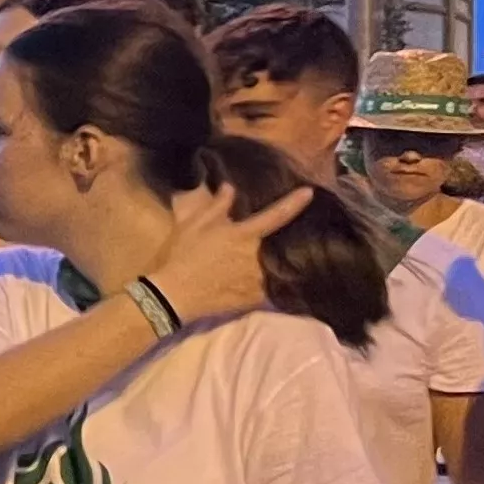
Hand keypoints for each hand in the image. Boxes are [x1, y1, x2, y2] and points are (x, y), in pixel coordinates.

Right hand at [142, 179, 314, 328]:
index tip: (309, 193)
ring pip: (276, 266)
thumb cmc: (181, 256)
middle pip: (279, 244)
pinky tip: (269, 285)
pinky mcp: (256, 297)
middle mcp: (256, 255)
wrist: (174, 295)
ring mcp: (258, 278)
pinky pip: (270, 288)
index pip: (276, 215)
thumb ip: (216, 206)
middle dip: (281, 241)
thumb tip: (230, 187)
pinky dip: (270, 285)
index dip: (294, 202)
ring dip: (276, 263)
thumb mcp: (193, 225)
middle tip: (281, 240)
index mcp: (243, 234)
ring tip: (279, 263)